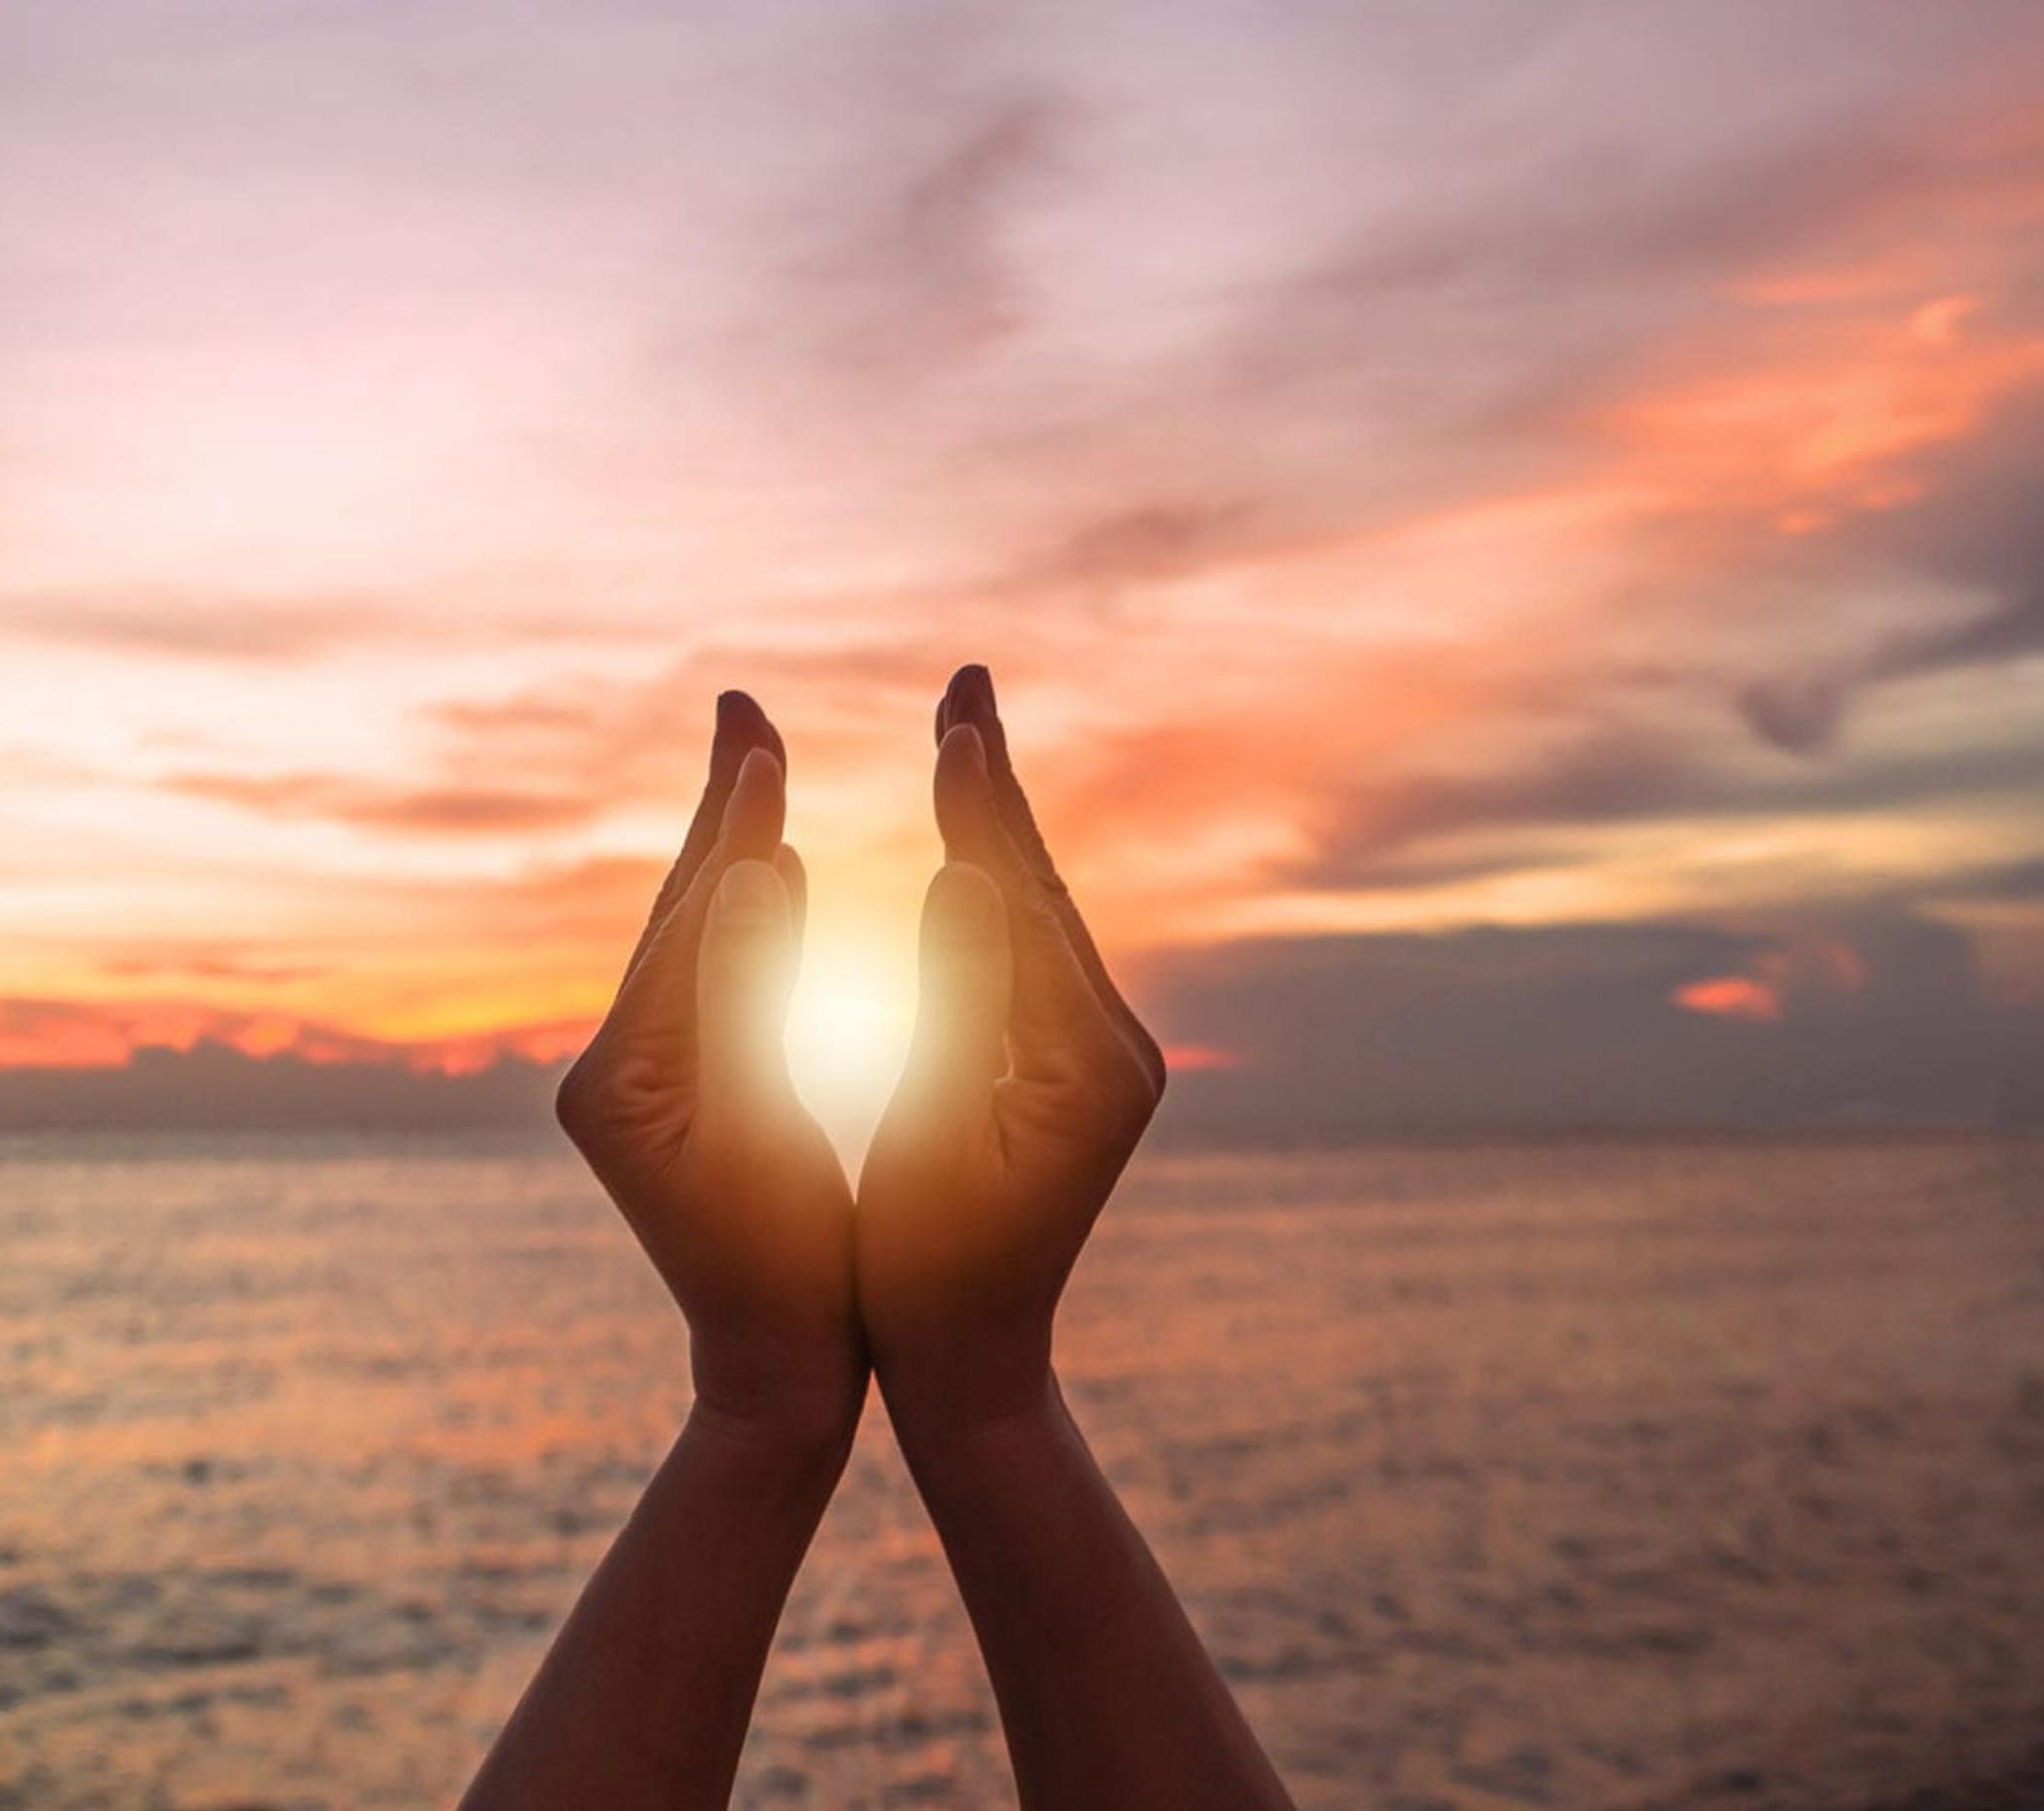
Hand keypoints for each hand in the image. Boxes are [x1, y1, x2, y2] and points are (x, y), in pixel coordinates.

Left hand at [556, 691, 863, 1445]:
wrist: (777, 1378)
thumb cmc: (783, 1273)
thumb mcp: (762, 1132)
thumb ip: (746, 1000)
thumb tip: (748, 874)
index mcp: (617, 1077)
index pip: (681, 923)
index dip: (726, 826)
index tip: (760, 733)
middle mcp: (611, 1069)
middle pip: (675, 915)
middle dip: (717, 810)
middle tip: (740, 705)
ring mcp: (642, 1084)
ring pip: (696, 940)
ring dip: (732, 853)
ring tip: (756, 765)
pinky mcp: (678, 1098)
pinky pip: (718, 981)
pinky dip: (750, 918)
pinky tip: (776, 875)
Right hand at [858, 665, 1166, 1437]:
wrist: (974, 1364)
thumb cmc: (931, 1273)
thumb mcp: (934, 1138)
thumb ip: (955, 1006)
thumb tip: (963, 878)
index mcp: (1087, 1062)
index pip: (1027, 904)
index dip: (985, 807)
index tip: (954, 718)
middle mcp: (1113, 1046)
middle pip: (1044, 890)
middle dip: (997, 785)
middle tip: (967, 680)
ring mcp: (1098, 1057)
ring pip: (1036, 915)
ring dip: (996, 824)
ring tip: (963, 735)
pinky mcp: (1072, 1069)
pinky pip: (1026, 953)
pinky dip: (993, 886)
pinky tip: (967, 848)